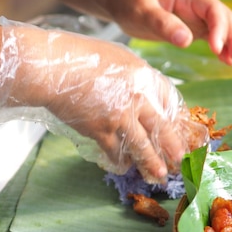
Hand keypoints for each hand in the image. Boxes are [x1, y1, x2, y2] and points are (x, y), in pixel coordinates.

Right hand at [0, 19, 208, 182]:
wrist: (50, 68)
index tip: (179, 129)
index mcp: (144, 76)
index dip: (175, 118)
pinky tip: (123, 165)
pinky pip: (116, 151)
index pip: (169, 101)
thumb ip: (135, 76)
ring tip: (160, 175)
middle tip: (181, 159)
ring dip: (152, 163)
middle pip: (163, 128)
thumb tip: (146, 95)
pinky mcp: (101, 130)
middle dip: (174, 147)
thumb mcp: (118, 57)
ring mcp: (120, 116)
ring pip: (143, 146)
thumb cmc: (79, 56)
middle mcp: (138, 98)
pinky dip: (120, 160)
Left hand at [102, 0, 231, 65]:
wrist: (120, 0)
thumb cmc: (128, 1)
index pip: (212, 8)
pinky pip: (213, 37)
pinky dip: (223, 48)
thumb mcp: (142, 11)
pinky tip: (227, 61)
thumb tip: (186, 41)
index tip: (216, 48)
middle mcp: (196, 4)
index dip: (219, 27)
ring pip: (223, 27)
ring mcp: (196, 16)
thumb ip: (163, 24)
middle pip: (224, 17)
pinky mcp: (192, 28)